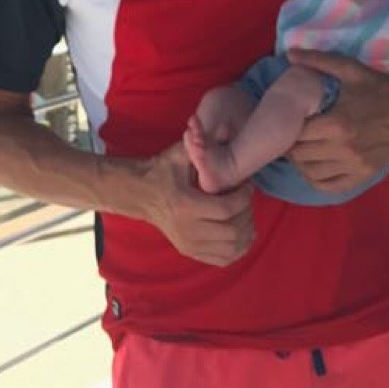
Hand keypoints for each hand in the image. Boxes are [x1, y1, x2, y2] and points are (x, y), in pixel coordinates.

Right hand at [135, 141, 254, 266]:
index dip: (243, 198)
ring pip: (232, 248)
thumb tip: (225, 128)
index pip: (226, 209)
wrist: (141, 194)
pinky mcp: (190, 252)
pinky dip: (239, 248)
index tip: (247, 186)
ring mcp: (189, 244)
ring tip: (245, 214)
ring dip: (246, 232)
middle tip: (246, 199)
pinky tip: (242, 232)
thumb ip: (201, 144)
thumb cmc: (163, 170)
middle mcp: (188, 229)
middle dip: (247, 214)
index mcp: (185, 205)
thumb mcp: (179, 154)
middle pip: (233, 232)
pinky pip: (224, 259)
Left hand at [283, 52, 388, 194]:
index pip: (297, 134)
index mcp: (336, 123)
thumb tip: (290, 54)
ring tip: (300, 149)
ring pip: (311, 173)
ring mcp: (355, 166)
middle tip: (291, 134)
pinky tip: (314, 167)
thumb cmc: (380, 87)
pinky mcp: (364, 175)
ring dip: (301, 162)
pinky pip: (331, 187)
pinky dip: (317, 180)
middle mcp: (344, 149)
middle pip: (300, 155)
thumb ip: (318, 61)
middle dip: (291, 144)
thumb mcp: (350, 69)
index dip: (287, 127)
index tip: (286, 120)